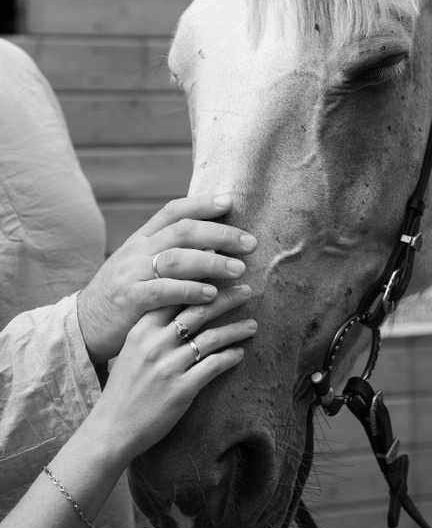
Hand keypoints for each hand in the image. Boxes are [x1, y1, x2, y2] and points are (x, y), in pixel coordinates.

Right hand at [77, 195, 256, 363]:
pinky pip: (163, 290)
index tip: (230, 203)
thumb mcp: (142, 264)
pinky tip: (211, 294)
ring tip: (238, 269)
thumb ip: (170, 251)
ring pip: (176, 258)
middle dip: (219, 234)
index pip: (173, 211)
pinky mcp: (130, 300)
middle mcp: (137, 250)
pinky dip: (189, 290)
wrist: (85, 324)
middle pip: (182, 232)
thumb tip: (214, 242)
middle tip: (250, 243)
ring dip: (211, 262)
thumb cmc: (126, 294)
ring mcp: (132, 273)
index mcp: (142, 238)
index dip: (202, 204)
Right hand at [88, 284, 256, 461]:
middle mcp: (155, 343)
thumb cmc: (122, 388)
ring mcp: (169, 366)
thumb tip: (181, 307)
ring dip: (236, 329)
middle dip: (227, 298)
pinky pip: (214, 366)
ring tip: (253, 324)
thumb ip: (152, 328)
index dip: (201, 281)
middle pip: (199, 310)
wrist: (110, 429)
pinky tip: (240, 353)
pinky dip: (230, 357)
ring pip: (212, 337)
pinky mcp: (181, 389)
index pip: (176, 295)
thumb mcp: (131, 349)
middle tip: (247, 290)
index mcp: (141, 329)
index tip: (221, 272)